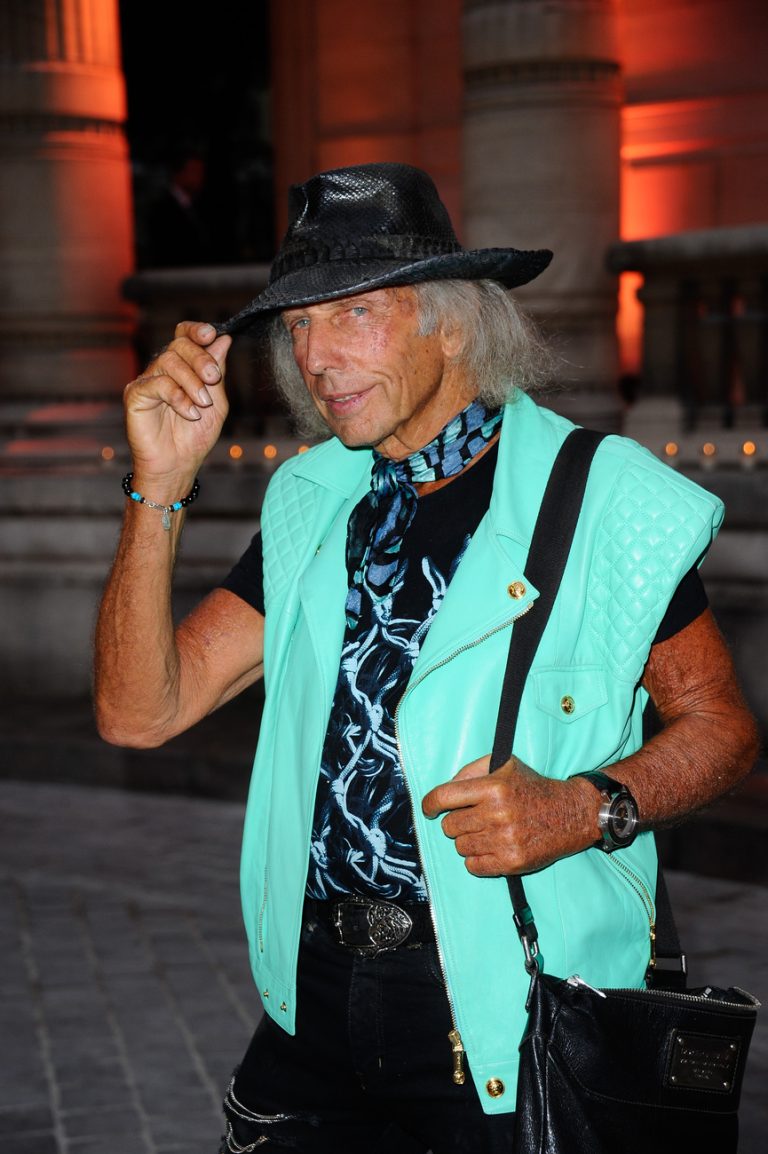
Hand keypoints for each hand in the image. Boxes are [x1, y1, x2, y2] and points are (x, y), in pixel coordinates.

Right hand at [124, 321, 231, 495]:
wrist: (178, 465)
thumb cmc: (195, 436)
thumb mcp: (216, 402)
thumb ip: (218, 371)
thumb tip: (223, 339)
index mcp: (182, 368)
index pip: (184, 336)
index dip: (196, 330)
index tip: (211, 334)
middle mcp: (162, 370)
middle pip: (179, 345)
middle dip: (200, 359)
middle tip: (213, 378)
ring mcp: (147, 381)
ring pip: (169, 361)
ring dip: (191, 381)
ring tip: (203, 403)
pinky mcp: (135, 395)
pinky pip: (157, 384)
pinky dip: (178, 397)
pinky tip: (190, 413)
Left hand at [421, 755, 599, 875]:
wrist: (570, 813)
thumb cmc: (532, 788)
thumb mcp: (504, 765)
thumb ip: (470, 771)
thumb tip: (445, 791)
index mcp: (493, 787)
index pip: (444, 797)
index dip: (430, 804)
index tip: (428, 810)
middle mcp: (497, 813)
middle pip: (450, 826)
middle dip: (456, 823)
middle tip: (474, 819)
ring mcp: (505, 840)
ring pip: (461, 847)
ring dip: (468, 841)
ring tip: (487, 833)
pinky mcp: (512, 862)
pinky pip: (473, 866)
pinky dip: (477, 860)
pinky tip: (491, 848)